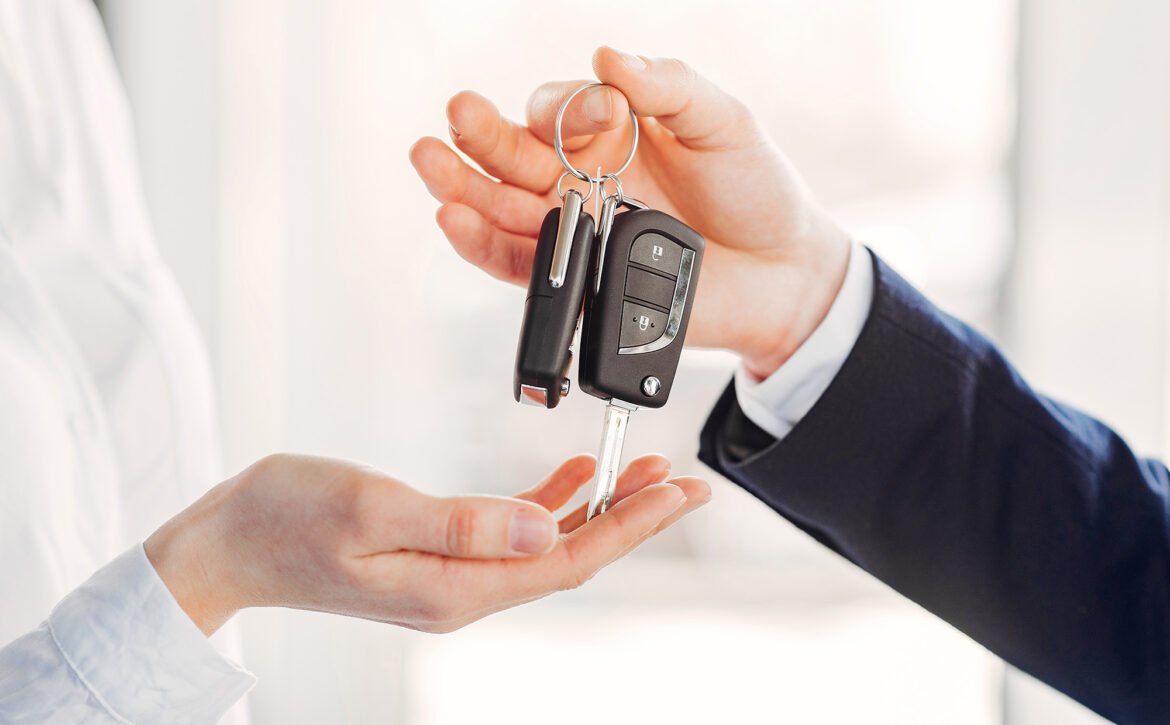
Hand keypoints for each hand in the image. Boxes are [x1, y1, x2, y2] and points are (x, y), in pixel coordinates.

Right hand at [145, 452, 708, 634]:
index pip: (566, 560)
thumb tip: (546, 529)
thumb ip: (463, 523)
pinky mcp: (437, 554)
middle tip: (688, 482)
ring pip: (548, 544)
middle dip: (634, 518)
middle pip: (570, 556)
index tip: (680, 492)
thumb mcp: (372, 508)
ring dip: (599, 509)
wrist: (227, 543)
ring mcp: (451, 576)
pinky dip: (550, 503)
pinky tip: (574, 479)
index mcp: (455, 587)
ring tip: (648, 472)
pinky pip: (512, 533)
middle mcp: (462, 591)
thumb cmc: (285, 518)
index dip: (630, 526)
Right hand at [410, 47, 851, 379]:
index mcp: (610, 133)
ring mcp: (576, 231)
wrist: (783, 275)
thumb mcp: (724, 122)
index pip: (559, 110)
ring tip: (430, 164)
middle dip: (481, 136)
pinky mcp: (576, 281)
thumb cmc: (757, 191)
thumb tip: (606, 57)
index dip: (564, 109)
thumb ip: (668, 87)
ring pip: (502, 208)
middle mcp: (581, 179)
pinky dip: (483, 245)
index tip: (603, 118)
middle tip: (458, 115)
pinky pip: (519, 265)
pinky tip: (456, 220)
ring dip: (462, 187)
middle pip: (513, 154)